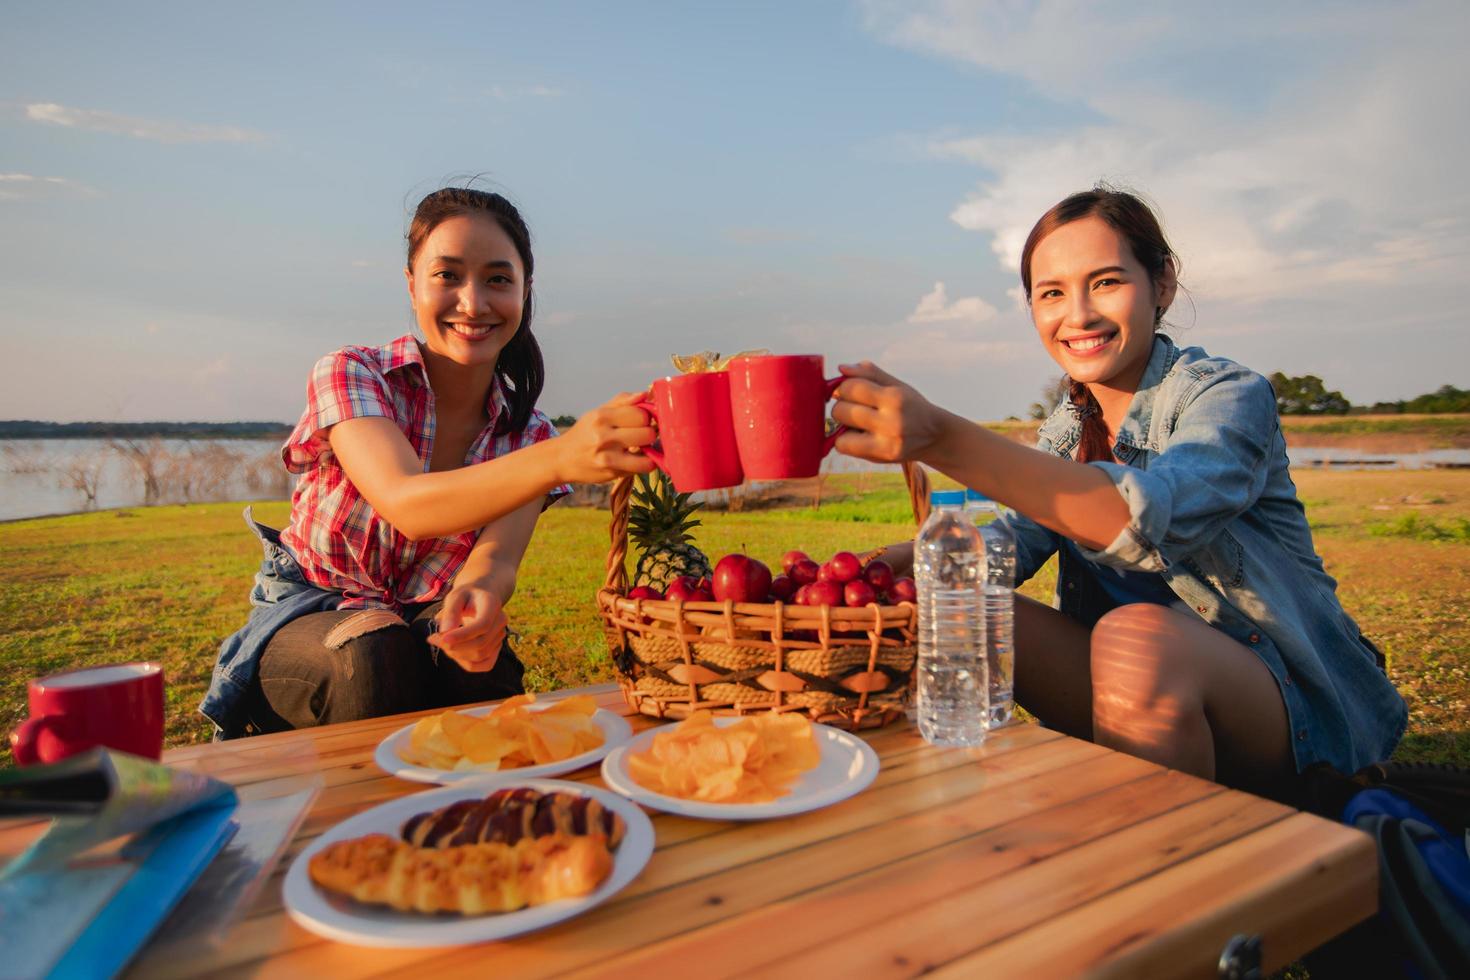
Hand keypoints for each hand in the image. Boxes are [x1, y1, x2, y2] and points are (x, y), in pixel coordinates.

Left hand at [429, 584, 507, 672]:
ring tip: (441, 642)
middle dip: (453, 646)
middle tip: (433, 638)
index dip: (463, 635)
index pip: (482, 625)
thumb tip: (445, 632)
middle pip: (480, 644)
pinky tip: (453, 652)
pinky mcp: (496, 649)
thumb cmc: (465, 596)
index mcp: (492, 605)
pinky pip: (484, 665)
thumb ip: (450, 612)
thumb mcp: (454, 596)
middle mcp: (501, 622)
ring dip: (456, 654)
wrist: (481, 597)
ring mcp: (500, 636)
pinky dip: (466, 663)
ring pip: (480, 656)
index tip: (442, 639)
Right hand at [554, 391, 658, 483]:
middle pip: (647, 432)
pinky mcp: (611, 472)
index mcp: (601, 416)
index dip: (646, 417)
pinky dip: (645, 463)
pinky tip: (638, 459)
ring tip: (642, 448)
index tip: (643, 421)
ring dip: (650, 450)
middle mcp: (603, 436)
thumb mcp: (598, 412)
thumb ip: (622, 402)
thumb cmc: (585, 434)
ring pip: (648, 452)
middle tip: (643, 435)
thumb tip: (645, 395)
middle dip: (649, 433)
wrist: (561, 459)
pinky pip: (641, 467)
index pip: (640, 413)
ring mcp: (608, 456)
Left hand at [831, 361, 946, 463]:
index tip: (852, 391)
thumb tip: (841, 368)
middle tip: (856, 408)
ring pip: (839, 430)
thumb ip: (869, 373)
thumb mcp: (896, 384)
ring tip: (859, 423)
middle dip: (842, 406)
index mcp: (894, 397)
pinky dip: (845, 441)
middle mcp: (891, 420)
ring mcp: (886, 441)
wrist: (934, 436)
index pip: (850, 387)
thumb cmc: (911, 407)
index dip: (844, 387)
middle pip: (840, 410)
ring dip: (842, 425)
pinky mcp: (881, 456)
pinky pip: (844, 447)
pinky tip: (859, 437)